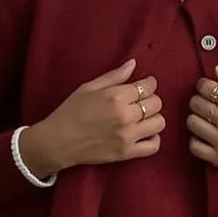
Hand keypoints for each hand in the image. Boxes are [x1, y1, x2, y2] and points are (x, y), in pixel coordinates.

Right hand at [21, 58, 165, 175]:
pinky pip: (153, 146)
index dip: (149, 84)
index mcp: (116, 96)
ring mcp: (127, 136)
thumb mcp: (88, 87)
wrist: (58, 141)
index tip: (145, 86)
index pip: (147, 87)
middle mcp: (125, 115)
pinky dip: (154, 139)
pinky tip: (145, 134)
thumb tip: (133, 63)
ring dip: (154, 118)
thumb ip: (114, 76)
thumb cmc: (70, 112)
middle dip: (151, 100)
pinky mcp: (126, 153)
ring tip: (143, 118)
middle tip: (141, 103)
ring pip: (159, 123)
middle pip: (156, 104)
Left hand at [186, 65, 217, 185]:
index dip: (202, 85)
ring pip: (192, 123)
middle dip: (197, 100)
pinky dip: (195, 140)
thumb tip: (217, 71)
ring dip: (195, 119)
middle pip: (197, 104)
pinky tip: (203, 136)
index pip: (209, 88)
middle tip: (203, 103)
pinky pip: (194, 146)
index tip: (204, 87)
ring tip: (203, 119)